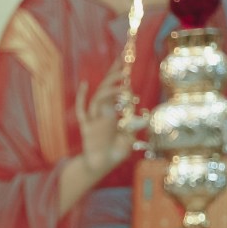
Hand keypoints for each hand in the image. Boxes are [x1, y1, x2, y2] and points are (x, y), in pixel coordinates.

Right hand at [74, 60, 131, 178]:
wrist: (102, 166)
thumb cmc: (115, 152)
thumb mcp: (131, 137)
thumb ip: (136, 125)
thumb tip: (144, 113)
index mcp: (113, 112)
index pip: (115, 90)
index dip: (118, 76)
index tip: (124, 62)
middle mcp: (102, 112)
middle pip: (106, 88)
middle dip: (113, 75)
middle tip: (123, 62)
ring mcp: (93, 119)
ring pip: (98, 97)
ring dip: (110, 86)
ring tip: (122, 77)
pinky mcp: (86, 127)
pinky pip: (82, 111)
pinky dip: (82, 97)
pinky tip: (85, 84)